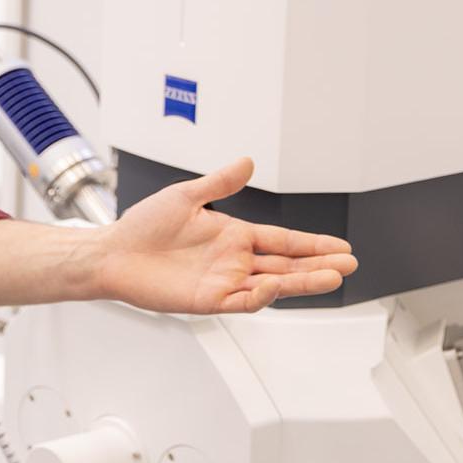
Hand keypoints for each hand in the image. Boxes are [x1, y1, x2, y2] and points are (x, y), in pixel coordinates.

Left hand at [95, 157, 356, 313]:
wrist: (112, 253)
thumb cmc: (142, 226)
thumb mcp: (185, 196)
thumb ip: (219, 182)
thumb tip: (247, 162)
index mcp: (234, 235)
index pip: (283, 241)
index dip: (313, 244)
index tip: (342, 246)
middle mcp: (234, 260)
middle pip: (287, 265)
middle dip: (319, 264)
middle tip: (350, 264)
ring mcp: (223, 281)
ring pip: (274, 284)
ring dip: (303, 282)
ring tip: (333, 277)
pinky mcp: (208, 300)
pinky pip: (242, 300)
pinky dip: (261, 294)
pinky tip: (276, 284)